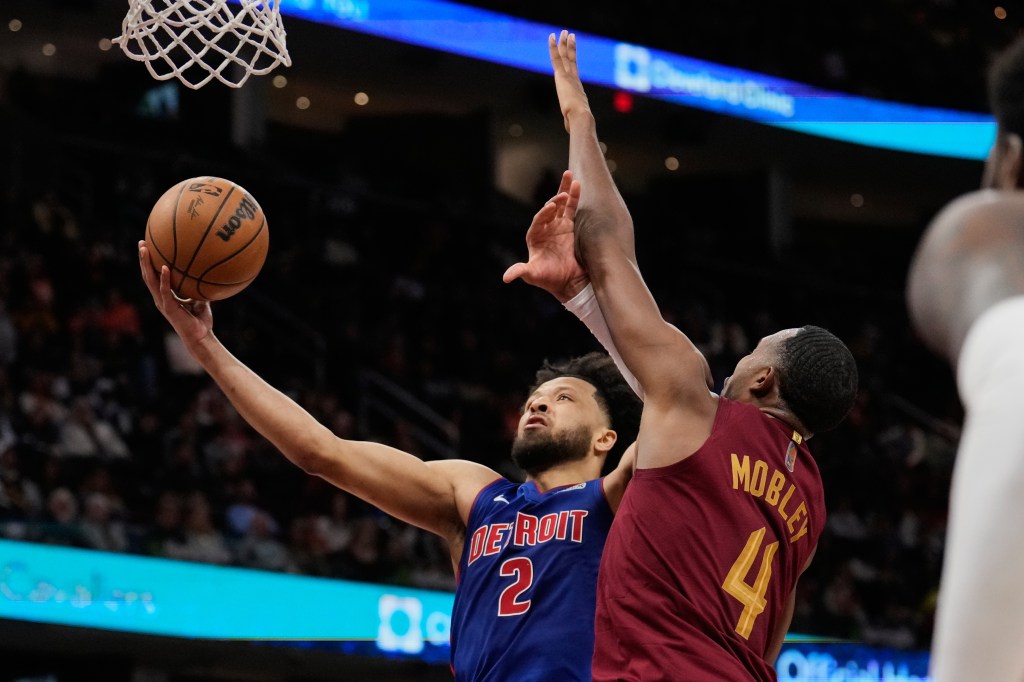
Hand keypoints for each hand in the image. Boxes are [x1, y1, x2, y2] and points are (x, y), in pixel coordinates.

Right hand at [138, 240, 213, 346]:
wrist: (201, 337)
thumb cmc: (200, 321)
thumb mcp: (200, 299)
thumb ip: (198, 287)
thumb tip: (206, 272)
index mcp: (165, 296)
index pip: (153, 276)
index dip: (149, 263)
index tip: (148, 247)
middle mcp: (160, 298)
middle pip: (147, 275)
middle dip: (143, 259)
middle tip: (142, 242)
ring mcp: (163, 303)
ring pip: (151, 281)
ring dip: (147, 264)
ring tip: (145, 249)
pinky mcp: (169, 308)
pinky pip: (166, 291)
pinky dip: (165, 279)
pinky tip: (166, 267)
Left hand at [502, 171, 588, 301]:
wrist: (568, 282)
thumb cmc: (548, 279)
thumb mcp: (533, 275)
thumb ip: (521, 272)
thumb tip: (506, 278)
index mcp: (535, 236)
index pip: (539, 220)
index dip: (544, 214)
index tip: (552, 207)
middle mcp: (546, 228)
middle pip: (550, 208)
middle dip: (556, 199)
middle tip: (563, 193)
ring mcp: (559, 226)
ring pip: (561, 205)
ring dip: (565, 190)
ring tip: (569, 175)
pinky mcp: (571, 226)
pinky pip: (572, 209)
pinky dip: (575, 197)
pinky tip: (577, 184)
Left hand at [549, 30, 590, 132]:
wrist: (581, 119)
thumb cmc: (579, 124)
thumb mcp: (574, 122)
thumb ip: (572, 123)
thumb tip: (573, 133)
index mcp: (577, 89)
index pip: (574, 71)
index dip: (573, 61)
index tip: (572, 52)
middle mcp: (575, 80)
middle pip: (572, 60)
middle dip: (570, 47)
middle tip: (570, 35)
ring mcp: (569, 77)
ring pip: (566, 56)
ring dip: (564, 43)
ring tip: (564, 31)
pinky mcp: (562, 76)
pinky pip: (557, 58)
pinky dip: (554, 47)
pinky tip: (552, 37)